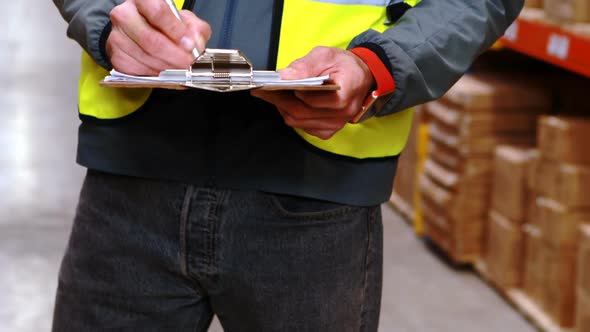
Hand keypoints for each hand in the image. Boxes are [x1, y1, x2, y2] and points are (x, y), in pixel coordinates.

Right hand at [107, 0, 210, 74]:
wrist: (142, 33)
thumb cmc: (164, 25)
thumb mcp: (185, 21)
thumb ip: (195, 30)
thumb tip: (195, 45)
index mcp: (142, 0)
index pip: (158, 12)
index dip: (175, 30)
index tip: (188, 44)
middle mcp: (125, 15)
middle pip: (150, 39)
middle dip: (174, 55)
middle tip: (188, 63)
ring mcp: (117, 36)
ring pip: (145, 57)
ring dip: (167, 67)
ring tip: (180, 69)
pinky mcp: (116, 56)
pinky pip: (138, 70)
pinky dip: (156, 75)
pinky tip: (166, 72)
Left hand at [251, 46, 374, 139]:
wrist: (361, 77)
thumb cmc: (345, 66)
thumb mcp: (326, 55)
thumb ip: (305, 66)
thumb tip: (284, 76)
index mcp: (345, 93)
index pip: (310, 100)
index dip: (288, 93)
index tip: (270, 86)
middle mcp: (342, 113)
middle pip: (301, 113)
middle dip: (279, 101)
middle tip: (264, 90)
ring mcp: (336, 124)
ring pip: (300, 122)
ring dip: (284, 109)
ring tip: (273, 95)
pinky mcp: (329, 130)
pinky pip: (304, 127)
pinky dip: (293, 116)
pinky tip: (289, 104)